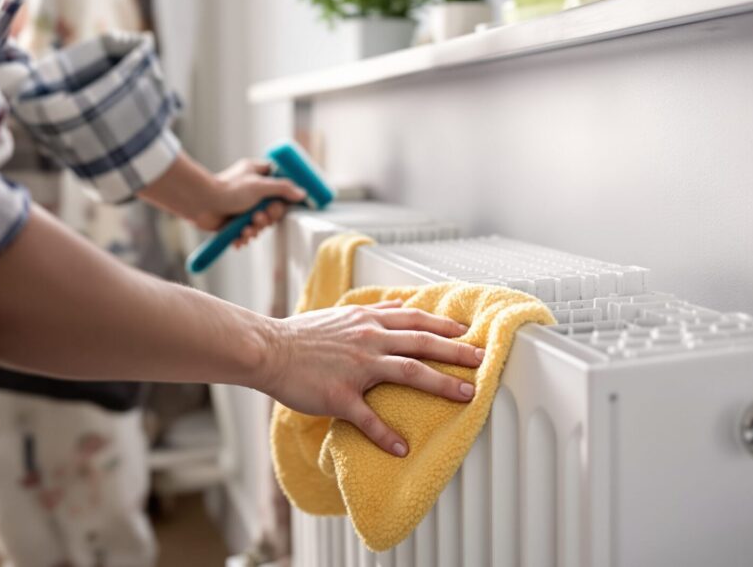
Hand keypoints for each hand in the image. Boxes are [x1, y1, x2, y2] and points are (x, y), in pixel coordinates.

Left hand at [198, 158, 306, 247]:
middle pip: (274, 208)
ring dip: (256, 229)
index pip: (281, 183)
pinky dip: (244, 237)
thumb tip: (302, 193)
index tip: (289, 202)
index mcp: (258, 174)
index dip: (286, 195)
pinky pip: (248, 232)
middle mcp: (252, 190)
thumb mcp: (260, 186)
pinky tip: (238, 237)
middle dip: (268, 217)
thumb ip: (283, 189)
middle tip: (259, 217)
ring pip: (262, 223)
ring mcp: (243, 207)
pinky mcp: (234, 222)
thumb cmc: (227, 190)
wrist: (200, 204)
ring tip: (246, 228)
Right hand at [259, 301, 484, 456]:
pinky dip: (386, 434)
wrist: (268, 349)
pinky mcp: (339, 395)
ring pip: (408, 373)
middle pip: (423, 343)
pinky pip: (368, 417)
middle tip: (483, 360)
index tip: (470, 333)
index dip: (446, 326)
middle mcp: (369, 340)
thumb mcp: (342, 314)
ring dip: (441, 384)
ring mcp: (356, 368)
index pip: (417, 320)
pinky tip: (402, 448)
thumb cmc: (303, 335)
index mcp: (369, 322)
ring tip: (466, 397)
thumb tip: (399, 305)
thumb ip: (373, 311)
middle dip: (457, 352)